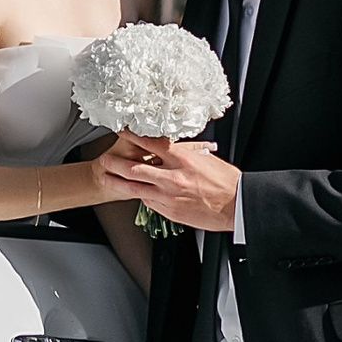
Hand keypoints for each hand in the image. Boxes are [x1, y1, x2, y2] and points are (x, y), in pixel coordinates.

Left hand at [98, 135, 239, 229]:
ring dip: (118, 182)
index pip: (150, 143)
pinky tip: (135, 193)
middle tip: (104, 159)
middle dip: (115, 163)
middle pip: (135, 168)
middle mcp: (172, 177)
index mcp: (182, 159)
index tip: (121, 130)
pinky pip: (149, 202)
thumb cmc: (226, 182)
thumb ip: (186, 153)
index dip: (132, 136)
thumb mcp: (205, 159)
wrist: (236, 205)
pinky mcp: (170, 211)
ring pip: (135, 188)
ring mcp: (169, 196)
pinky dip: (141, 196)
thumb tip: (173, 148)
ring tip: (106, 178)